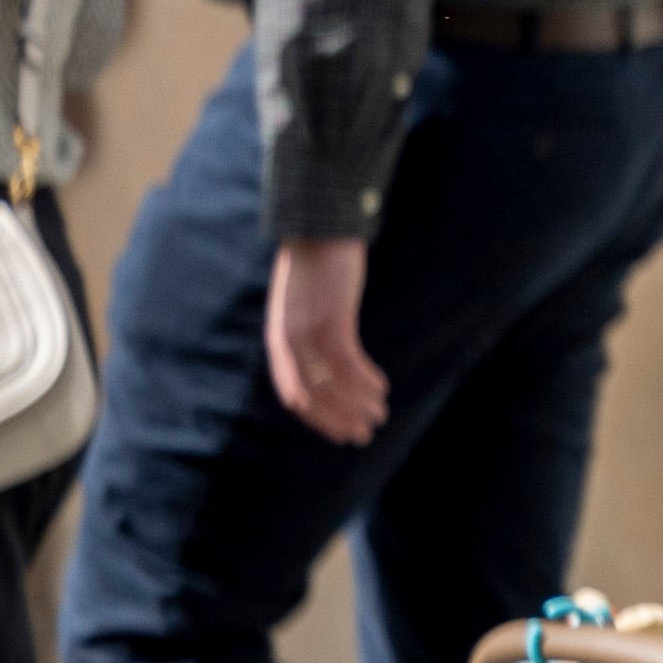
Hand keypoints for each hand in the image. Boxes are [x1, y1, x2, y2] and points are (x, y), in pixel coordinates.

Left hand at [265, 238, 390, 444]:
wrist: (319, 226)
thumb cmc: (315, 264)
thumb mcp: (301, 303)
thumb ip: (305, 331)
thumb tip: (322, 360)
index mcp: (280, 339)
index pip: (292, 393)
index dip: (317, 417)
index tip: (339, 433)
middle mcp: (290, 339)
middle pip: (311, 395)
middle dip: (338, 419)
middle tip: (363, 436)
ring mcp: (309, 329)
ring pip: (332, 383)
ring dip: (357, 404)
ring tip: (379, 415)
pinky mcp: (332, 318)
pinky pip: (349, 362)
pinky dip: (365, 381)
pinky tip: (382, 388)